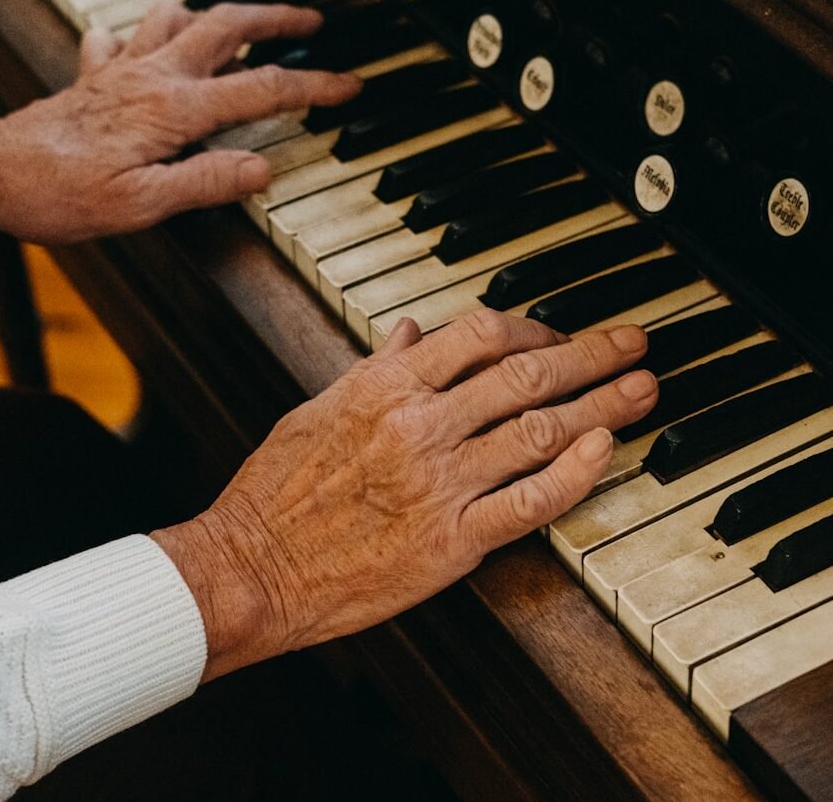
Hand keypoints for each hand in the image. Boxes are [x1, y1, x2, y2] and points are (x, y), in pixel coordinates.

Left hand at [0, 2, 359, 241]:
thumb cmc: (61, 195)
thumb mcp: (143, 205)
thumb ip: (207, 182)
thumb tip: (261, 169)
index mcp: (173, 110)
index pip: (261, 90)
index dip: (312, 87)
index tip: (347, 85)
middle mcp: (150, 78)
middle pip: (226, 27)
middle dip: (275, 20)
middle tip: (309, 23)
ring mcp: (120, 71)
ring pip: (178, 18)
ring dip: (217, 15)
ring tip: (243, 24)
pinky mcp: (94, 76)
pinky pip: (125, 37)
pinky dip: (147, 32)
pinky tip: (151, 43)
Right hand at [152, 310, 657, 680]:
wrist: (253, 567)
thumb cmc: (277, 490)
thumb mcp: (319, 408)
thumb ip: (374, 367)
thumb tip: (410, 331)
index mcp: (387, 388)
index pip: (480, 335)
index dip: (533, 327)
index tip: (557, 334)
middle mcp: (421, 426)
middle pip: (526, 375)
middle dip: (590, 355)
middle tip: (633, 345)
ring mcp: (440, 483)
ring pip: (541, 431)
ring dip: (601, 406)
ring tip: (642, 390)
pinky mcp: (452, 540)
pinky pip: (529, 502)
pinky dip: (574, 474)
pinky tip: (605, 451)